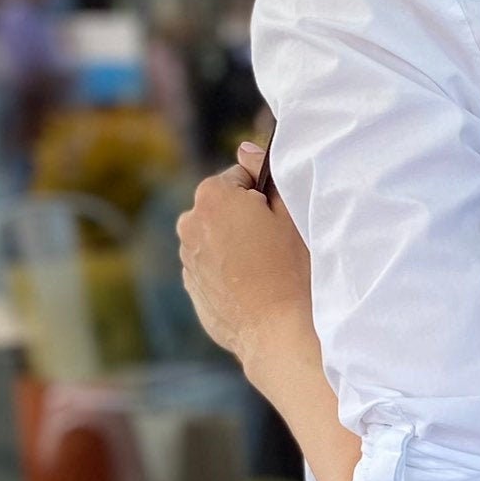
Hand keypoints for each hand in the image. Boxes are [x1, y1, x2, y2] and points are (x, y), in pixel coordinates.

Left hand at [177, 149, 310, 373]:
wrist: (278, 332)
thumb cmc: (292, 269)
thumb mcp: (290, 212)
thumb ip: (264, 171)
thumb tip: (245, 147)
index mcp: (212, 196)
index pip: (240, 176)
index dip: (264, 195)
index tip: (279, 219)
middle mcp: (189, 224)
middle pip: (223, 206)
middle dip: (245, 218)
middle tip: (276, 245)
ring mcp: (187, 259)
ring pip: (217, 237)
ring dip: (236, 244)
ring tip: (266, 270)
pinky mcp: (191, 288)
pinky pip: (212, 267)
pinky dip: (229, 271)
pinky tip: (254, 288)